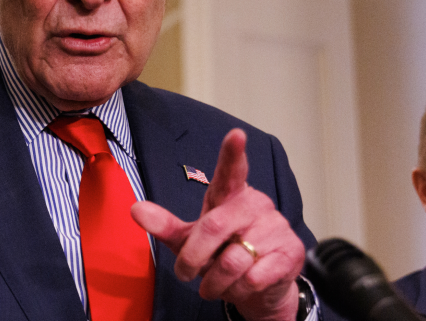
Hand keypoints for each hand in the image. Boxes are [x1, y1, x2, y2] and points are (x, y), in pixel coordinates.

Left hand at [131, 128, 305, 320]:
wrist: (260, 285)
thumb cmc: (222, 253)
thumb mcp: (190, 240)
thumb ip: (166, 225)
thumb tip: (136, 210)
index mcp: (231, 195)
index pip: (232, 170)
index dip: (233, 153)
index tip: (236, 135)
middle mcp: (256, 205)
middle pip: (214, 227)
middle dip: (193, 258)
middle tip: (185, 273)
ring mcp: (276, 227)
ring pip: (233, 261)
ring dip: (215, 281)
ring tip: (214, 284)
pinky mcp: (290, 253)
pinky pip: (253, 278)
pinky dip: (238, 290)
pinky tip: (241, 286)